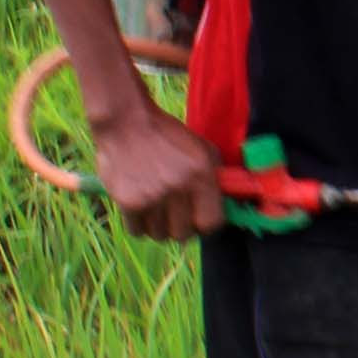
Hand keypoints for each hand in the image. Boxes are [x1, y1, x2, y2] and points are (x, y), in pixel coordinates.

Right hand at [92, 100, 226, 240]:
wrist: (126, 122)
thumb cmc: (169, 136)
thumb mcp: (203, 150)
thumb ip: (218, 178)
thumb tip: (231, 205)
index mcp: (201, 175)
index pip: (211, 224)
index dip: (205, 226)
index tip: (199, 220)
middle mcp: (178, 189)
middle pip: (183, 234)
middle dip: (180, 227)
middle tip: (175, 215)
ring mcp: (152, 197)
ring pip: (159, 235)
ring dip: (158, 226)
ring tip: (155, 207)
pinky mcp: (128, 202)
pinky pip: (136, 231)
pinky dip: (138, 224)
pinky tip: (140, 207)